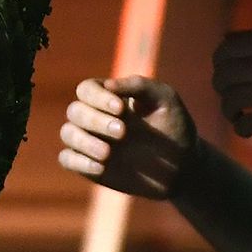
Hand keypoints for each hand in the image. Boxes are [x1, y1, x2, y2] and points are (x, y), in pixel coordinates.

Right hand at [58, 75, 197, 199]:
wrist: (183, 165)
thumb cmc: (173, 125)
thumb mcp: (164, 99)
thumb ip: (138, 85)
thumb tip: (107, 84)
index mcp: (109, 97)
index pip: (87, 89)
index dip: (97, 97)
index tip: (121, 109)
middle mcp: (95, 117)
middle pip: (75, 111)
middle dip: (95, 120)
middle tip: (122, 132)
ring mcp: (91, 142)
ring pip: (68, 133)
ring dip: (84, 141)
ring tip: (108, 153)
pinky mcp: (90, 166)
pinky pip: (67, 159)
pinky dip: (78, 161)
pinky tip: (100, 167)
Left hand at [211, 27, 251, 142]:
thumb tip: (225, 40)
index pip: (230, 48)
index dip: (219, 61)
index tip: (224, 70)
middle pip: (226, 73)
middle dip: (221, 85)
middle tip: (229, 92)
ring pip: (232, 98)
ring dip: (228, 108)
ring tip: (237, 112)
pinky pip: (248, 123)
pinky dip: (241, 128)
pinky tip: (246, 128)